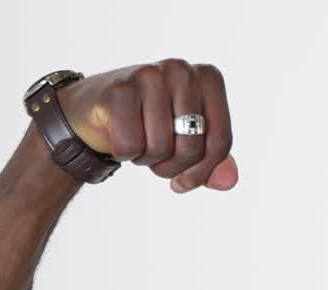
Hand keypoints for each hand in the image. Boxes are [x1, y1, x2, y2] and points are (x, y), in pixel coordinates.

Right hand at [57, 60, 236, 192]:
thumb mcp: (188, 142)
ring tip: (140, 143)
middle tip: (157, 159)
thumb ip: (213, 162)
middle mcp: (182, 70)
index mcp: (208, 80)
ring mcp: (150, 75)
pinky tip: (119, 137)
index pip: (221, 142)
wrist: (97, 111)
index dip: (203, 172)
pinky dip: (125, 153)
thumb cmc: (149, 125)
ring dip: (148, 160)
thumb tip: (230, 181)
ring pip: (162, 148)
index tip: (184, 181)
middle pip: (192, 148)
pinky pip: (132, 145)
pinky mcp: (120, 89)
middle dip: (173, 167)